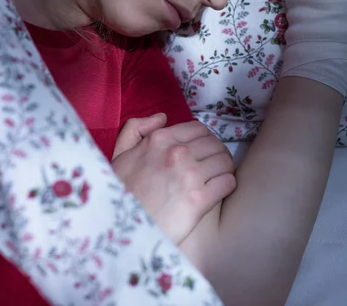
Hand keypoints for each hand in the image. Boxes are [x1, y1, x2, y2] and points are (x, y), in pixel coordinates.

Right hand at [112, 115, 235, 244]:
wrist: (119, 229)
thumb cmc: (119, 192)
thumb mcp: (119, 154)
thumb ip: (136, 128)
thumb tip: (162, 117)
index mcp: (159, 139)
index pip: (198, 128)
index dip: (204, 138)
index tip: (203, 149)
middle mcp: (177, 153)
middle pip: (215, 144)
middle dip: (217, 152)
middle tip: (213, 164)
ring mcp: (190, 176)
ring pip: (224, 161)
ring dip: (224, 168)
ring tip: (218, 176)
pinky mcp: (199, 200)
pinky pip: (227, 182)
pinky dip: (227, 184)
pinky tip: (220, 189)